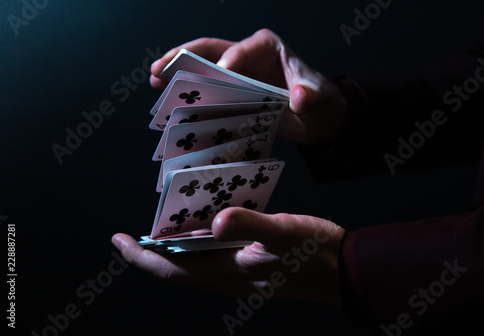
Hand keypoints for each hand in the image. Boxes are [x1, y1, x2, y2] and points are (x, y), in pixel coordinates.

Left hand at [112, 207, 344, 304]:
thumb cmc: (318, 253)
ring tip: (166, 225)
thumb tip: (215, 223)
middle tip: (136, 231)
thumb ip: (251, 226)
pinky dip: (202, 244)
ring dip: (176, 249)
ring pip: (196, 264)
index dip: (141, 256)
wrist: (347, 272)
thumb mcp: (286, 233)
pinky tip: (207, 225)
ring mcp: (242, 275)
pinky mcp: (254, 267)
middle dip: (152, 252)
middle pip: (178, 269)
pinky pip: (216, 259)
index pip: (172, 269)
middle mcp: (230, 278)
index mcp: (231, 273)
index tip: (118, 240)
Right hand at [150, 29, 347, 144]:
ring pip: (202, 69)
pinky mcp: (232, 93)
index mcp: (267, 47)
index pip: (243, 49)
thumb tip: (299, 98)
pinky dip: (190, 96)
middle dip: (184, 58)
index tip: (221, 75)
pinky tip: (170, 104)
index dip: (230, 60)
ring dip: (178, 74)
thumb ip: (309, 96)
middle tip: (159, 68)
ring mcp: (237, 75)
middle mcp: (247, 55)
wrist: (318, 118)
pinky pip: (206, 91)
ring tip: (154, 82)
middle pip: (210, 51)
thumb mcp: (320, 99)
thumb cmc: (321, 101)